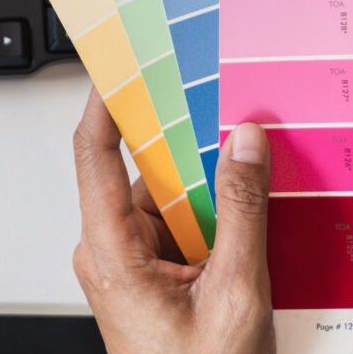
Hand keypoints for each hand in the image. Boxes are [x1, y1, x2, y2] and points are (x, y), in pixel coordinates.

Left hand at [72, 92, 274, 353]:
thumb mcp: (237, 292)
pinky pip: (182, 230)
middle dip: (191, 149)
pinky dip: (217, 222)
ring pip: (171, 202)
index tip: (122, 62)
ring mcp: (131, 268)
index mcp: (111, 252)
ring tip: (257, 178)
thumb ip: (243, 210)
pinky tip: (254, 221)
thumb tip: (244, 143)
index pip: (95, 154)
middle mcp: (110, 253)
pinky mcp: (153, 280)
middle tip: (230, 118)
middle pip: (146, 174)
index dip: (106, 101)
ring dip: (213, 191)